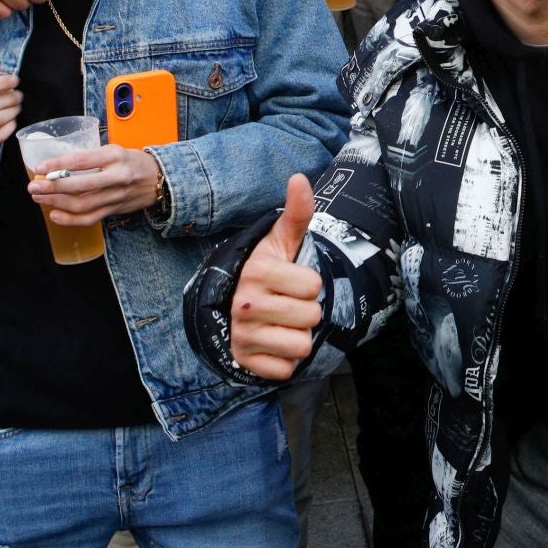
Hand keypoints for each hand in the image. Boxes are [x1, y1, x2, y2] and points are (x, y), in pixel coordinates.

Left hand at [25, 145, 162, 225]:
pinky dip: (70, 220)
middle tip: (33, 186)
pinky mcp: (115, 210)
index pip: (81, 160)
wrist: (160, 179)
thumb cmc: (132, 162)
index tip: (40, 167)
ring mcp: (116, 195)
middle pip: (80, 185)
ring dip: (56, 202)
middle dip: (52, 187)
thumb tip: (57, 165)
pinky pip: (89, 219)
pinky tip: (55, 215)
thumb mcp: (115, 150)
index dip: (57, 165)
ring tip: (39, 198)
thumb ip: (90, 157)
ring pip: (82, 204)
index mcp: (115, 156)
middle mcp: (117, 176)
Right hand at [231, 174, 325, 379]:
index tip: (292, 281)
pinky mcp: (244, 362)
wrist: (233, 302)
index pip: (314, 286)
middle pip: (312, 317)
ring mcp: (242, 335)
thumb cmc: (267, 270)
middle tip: (288, 304)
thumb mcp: (282, 240)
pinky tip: (273, 343)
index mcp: (258, 271)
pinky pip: (286, 370)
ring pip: (302, 346)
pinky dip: (284, 360)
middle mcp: (245, 304)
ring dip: (299, 337)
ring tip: (282, 324)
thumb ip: (297, 212)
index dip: (311, 284)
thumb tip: (300, 178)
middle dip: (307, 312)